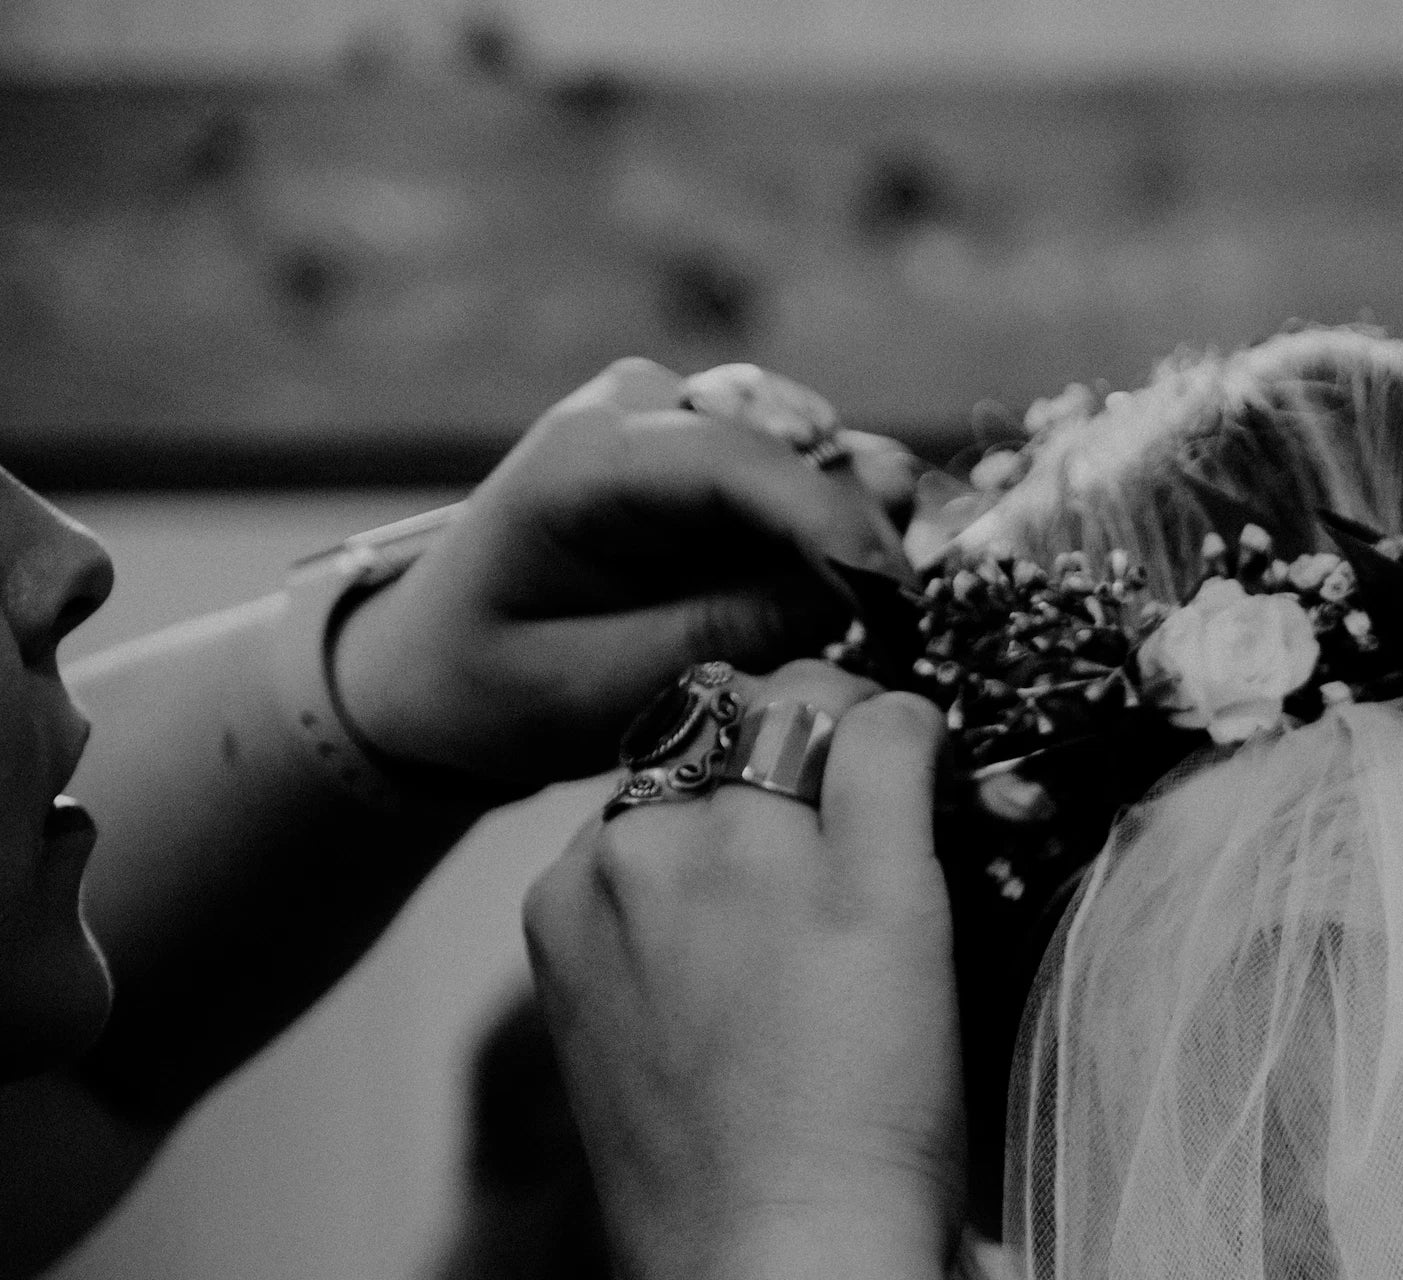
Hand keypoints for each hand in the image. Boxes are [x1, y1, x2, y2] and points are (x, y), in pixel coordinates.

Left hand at [333, 359, 918, 793]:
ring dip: (864, 531)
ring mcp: (687, 416)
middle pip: (801, 442)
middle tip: (896, 632)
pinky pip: (822, 476)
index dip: (833, 525)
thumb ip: (718, 633)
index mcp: (585, 458)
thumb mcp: (595, 688)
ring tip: (870, 621)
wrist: (439, 666)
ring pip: (828, 451)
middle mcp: (642, 406)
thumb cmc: (496, 686)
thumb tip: (849, 593)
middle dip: (863, 531)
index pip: (739, 463)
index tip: (899, 601)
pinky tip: (848, 600)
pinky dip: (847, 534)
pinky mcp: (724, 449)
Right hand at [524, 662, 959, 1279]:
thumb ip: (657, 971)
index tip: (787, 843)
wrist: (776, 1272)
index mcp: (566, 906)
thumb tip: (725, 944)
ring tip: (911, 786)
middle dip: (790, 749)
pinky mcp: (863, 876)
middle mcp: (637, 858)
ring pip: (799, 709)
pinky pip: (892, 737)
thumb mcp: (636, 1066)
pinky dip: (925, 739)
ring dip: (856, 735)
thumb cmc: (720, 1212)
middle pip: (717, 726)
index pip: (651, 786)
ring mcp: (746, 856)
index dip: (731, 801)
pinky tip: (952, 775)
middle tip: (860, 798)